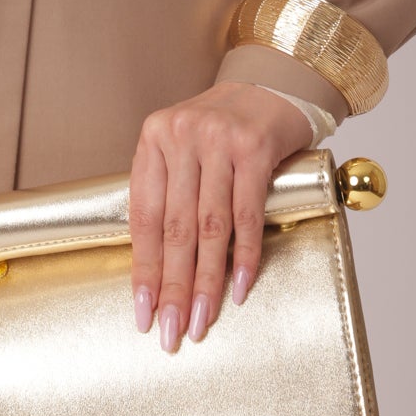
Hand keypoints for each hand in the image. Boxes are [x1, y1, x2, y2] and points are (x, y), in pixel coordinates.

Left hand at [129, 83, 313, 350]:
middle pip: (174, 228)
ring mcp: (219, 142)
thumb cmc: (225, 127)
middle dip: (171, 286)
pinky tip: (239, 289)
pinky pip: (246, 214)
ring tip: (200, 321)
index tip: (142, 312)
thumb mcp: (184, 147)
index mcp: (154, 138)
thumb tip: (157, 266)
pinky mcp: (256, 149)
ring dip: (205, 282)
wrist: (273, 84)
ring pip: (209, 227)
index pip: (143, 216)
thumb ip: (169, 192)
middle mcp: (182, 137)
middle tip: (170, 332)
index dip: (143, 269)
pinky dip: (244, 257)